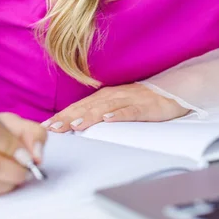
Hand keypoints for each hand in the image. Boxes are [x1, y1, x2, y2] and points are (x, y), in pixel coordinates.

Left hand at [43, 83, 188, 132]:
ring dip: (89, 116)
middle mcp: (114, 95)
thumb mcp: (118, 105)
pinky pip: (131, 110)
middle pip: (87, 107)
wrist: (173, 90)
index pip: (79, 106)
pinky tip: (109, 119)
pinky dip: (119, 114)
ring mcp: (129, 99)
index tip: (45, 126)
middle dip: (68, 117)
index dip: (62, 115)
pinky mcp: (145, 106)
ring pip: (105, 108)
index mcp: (105, 96)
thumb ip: (100, 112)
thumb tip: (77, 124)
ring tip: (75, 125)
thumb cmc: (143, 100)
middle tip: (52, 128)